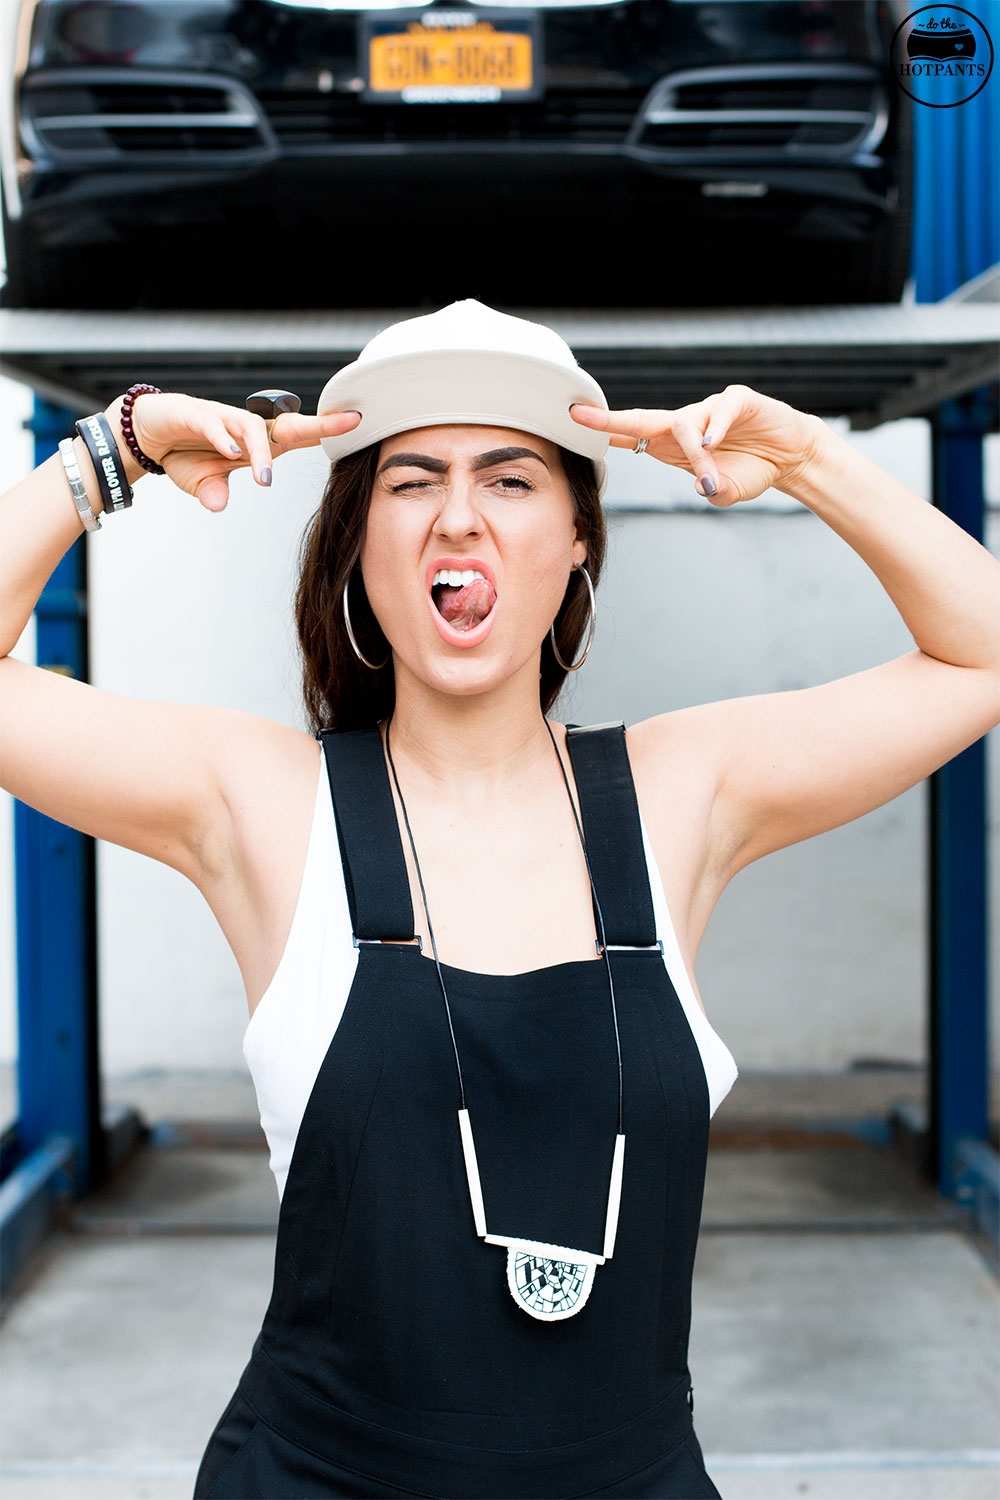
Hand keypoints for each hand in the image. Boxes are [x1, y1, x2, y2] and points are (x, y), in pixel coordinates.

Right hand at [104, 392, 360, 512]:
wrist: (145, 433)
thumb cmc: (183, 453)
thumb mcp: (200, 482)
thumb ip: (213, 491)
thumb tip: (218, 503)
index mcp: (255, 444)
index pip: (296, 436)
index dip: (325, 431)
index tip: (356, 425)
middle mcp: (243, 427)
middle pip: (286, 424)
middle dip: (317, 424)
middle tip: (347, 423)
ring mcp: (220, 418)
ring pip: (251, 428)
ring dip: (261, 453)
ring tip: (264, 479)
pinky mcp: (193, 414)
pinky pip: (213, 424)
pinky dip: (223, 438)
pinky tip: (231, 455)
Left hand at [571, 385, 823, 506]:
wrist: (790, 456)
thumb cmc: (752, 470)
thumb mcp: (728, 492)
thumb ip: (713, 492)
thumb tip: (703, 486)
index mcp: (674, 445)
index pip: (632, 435)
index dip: (605, 431)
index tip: (573, 426)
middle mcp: (687, 424)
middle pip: (642, 418)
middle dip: (610, 418)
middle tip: (580, 415)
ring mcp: (711, 410)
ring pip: (687, 425)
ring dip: (695, 454)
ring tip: (709, 477)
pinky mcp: (739, 401)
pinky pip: (722, 410)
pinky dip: (717, 426)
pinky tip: (713, 442)